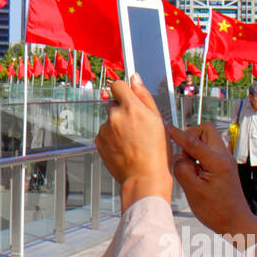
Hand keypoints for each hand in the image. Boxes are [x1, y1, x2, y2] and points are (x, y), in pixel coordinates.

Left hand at [95, 77, 173, 208]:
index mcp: (132, 108)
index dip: (123, 90)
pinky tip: (124, 147)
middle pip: (113, 103)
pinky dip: (111, 137)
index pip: (118, 85)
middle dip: (122, 110)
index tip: (127, 96)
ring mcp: (104, 129)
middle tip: (136, 126)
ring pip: (109, 120)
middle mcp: (115, 116)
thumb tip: (135, 78)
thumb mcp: (158, 121)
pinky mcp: (98, 140)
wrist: (144, 178)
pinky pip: (104, 132)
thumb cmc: (156, 152)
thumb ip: (144, 96)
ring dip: (117, 125)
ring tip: (131, 141)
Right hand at [165, 122, 256, 235]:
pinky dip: (200, 154)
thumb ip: (182, 169)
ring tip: (190, 166)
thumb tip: (178, 157)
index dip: (178, 135)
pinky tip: (195, 170)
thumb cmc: (217, 211)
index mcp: (217, 162)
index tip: (168, 128)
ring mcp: (226, 161)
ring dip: (195, 146)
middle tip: (183, 155)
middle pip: (206, 131)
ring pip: (208, 140)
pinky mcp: (224, 166)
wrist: (235, 222)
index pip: (194, 142)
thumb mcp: (193, 191)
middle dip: (191, 137)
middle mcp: (224, 157)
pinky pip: (210, 150)